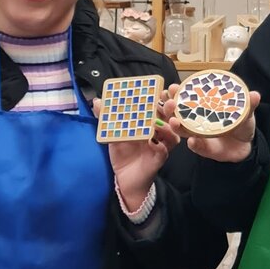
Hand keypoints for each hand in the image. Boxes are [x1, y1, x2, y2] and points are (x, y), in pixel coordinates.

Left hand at [94, 94, 179, 210]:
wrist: (124, 179)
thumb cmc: (123, 154)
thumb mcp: (114, 133)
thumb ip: (107, 117)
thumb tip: (97, 100)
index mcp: (150, 124)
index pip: (160, 108)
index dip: (165, 99)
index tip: (165, 90)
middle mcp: (158, 134)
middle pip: (170, 118)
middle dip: (173, 109)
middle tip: (171, 103)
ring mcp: (161, 146)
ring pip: (172, 135)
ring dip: (168, 128)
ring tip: (159, 124)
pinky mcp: (159, 159)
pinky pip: (164, 151)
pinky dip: (160, 146)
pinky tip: (153, 143)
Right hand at [165, 83, 260, 163]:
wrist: (246, 145)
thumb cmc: (240, 123)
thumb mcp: (245, 111)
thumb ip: (248, 104)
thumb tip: (254, 94)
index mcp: (204, 108)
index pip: (187, 99)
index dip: (177, 93)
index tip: (172, 87)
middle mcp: (197, 121)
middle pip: (179, 115)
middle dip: (171, 108)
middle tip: (170, 102)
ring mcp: (199, 135)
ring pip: (183, 131)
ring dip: (177, 126)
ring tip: (174, 121)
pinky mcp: (206, 149)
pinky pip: (198, 147)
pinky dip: (195, 144)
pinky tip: (192, 140)